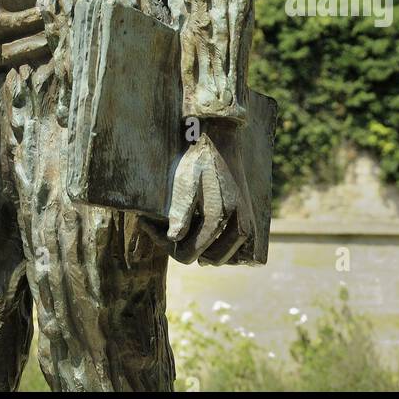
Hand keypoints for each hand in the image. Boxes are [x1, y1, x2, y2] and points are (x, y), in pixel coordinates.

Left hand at [143, 128, 255, 265]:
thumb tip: (174, 240)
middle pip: (207, 259)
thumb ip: (179, 213)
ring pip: (223, 258)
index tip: (150, 226)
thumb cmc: (197, 159)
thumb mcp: (184, 181)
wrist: (218, 139)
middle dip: (185, 249)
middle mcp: (237, 225)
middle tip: (166, 230)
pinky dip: (224, 250)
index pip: (188, 254)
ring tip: (186, 233)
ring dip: (205, 252)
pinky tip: (207, 239)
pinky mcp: (249, 218)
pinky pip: (240, 250)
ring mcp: (247, 222)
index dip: (166, 245)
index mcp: (217, 217)